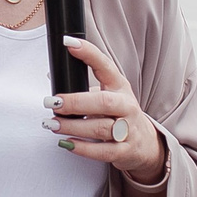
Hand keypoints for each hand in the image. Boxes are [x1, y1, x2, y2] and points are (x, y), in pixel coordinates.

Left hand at [45, 35, 167, 181]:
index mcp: (120, 87)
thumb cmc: (120, 114)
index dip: (88, 54)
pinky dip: (83, 148)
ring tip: (53, 124)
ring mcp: (128, 130)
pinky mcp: (124, 151)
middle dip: (76, 102)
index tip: (69, 44)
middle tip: (53, 102)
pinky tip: (67, 143)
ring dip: (73, 127)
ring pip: (100, 128)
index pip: (105, 65)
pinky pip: (102, 152)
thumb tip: (52, 76)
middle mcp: (126, 106)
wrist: (145, 143)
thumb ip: (83, 87)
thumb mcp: (108, 94)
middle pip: (103, 102)